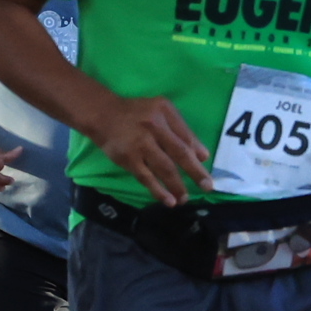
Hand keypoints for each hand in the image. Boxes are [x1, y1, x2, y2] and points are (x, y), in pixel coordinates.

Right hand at [83, 95, 213, 207]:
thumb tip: (203, 155)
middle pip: (179, 153)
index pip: (185, 136)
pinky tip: (168, 201)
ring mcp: (140, 145)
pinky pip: (146, 177)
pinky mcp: (129, 159)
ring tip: (186, 198)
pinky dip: (158, 190)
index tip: (205, 166)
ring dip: (177, 185)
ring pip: (164, 168)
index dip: (197, 153)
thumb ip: (182, 129)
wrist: (102, 114)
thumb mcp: (160, 110)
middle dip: (195, 172)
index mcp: (164, 113)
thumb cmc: (136, 113)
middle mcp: (154, 127)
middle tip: (207, 187)